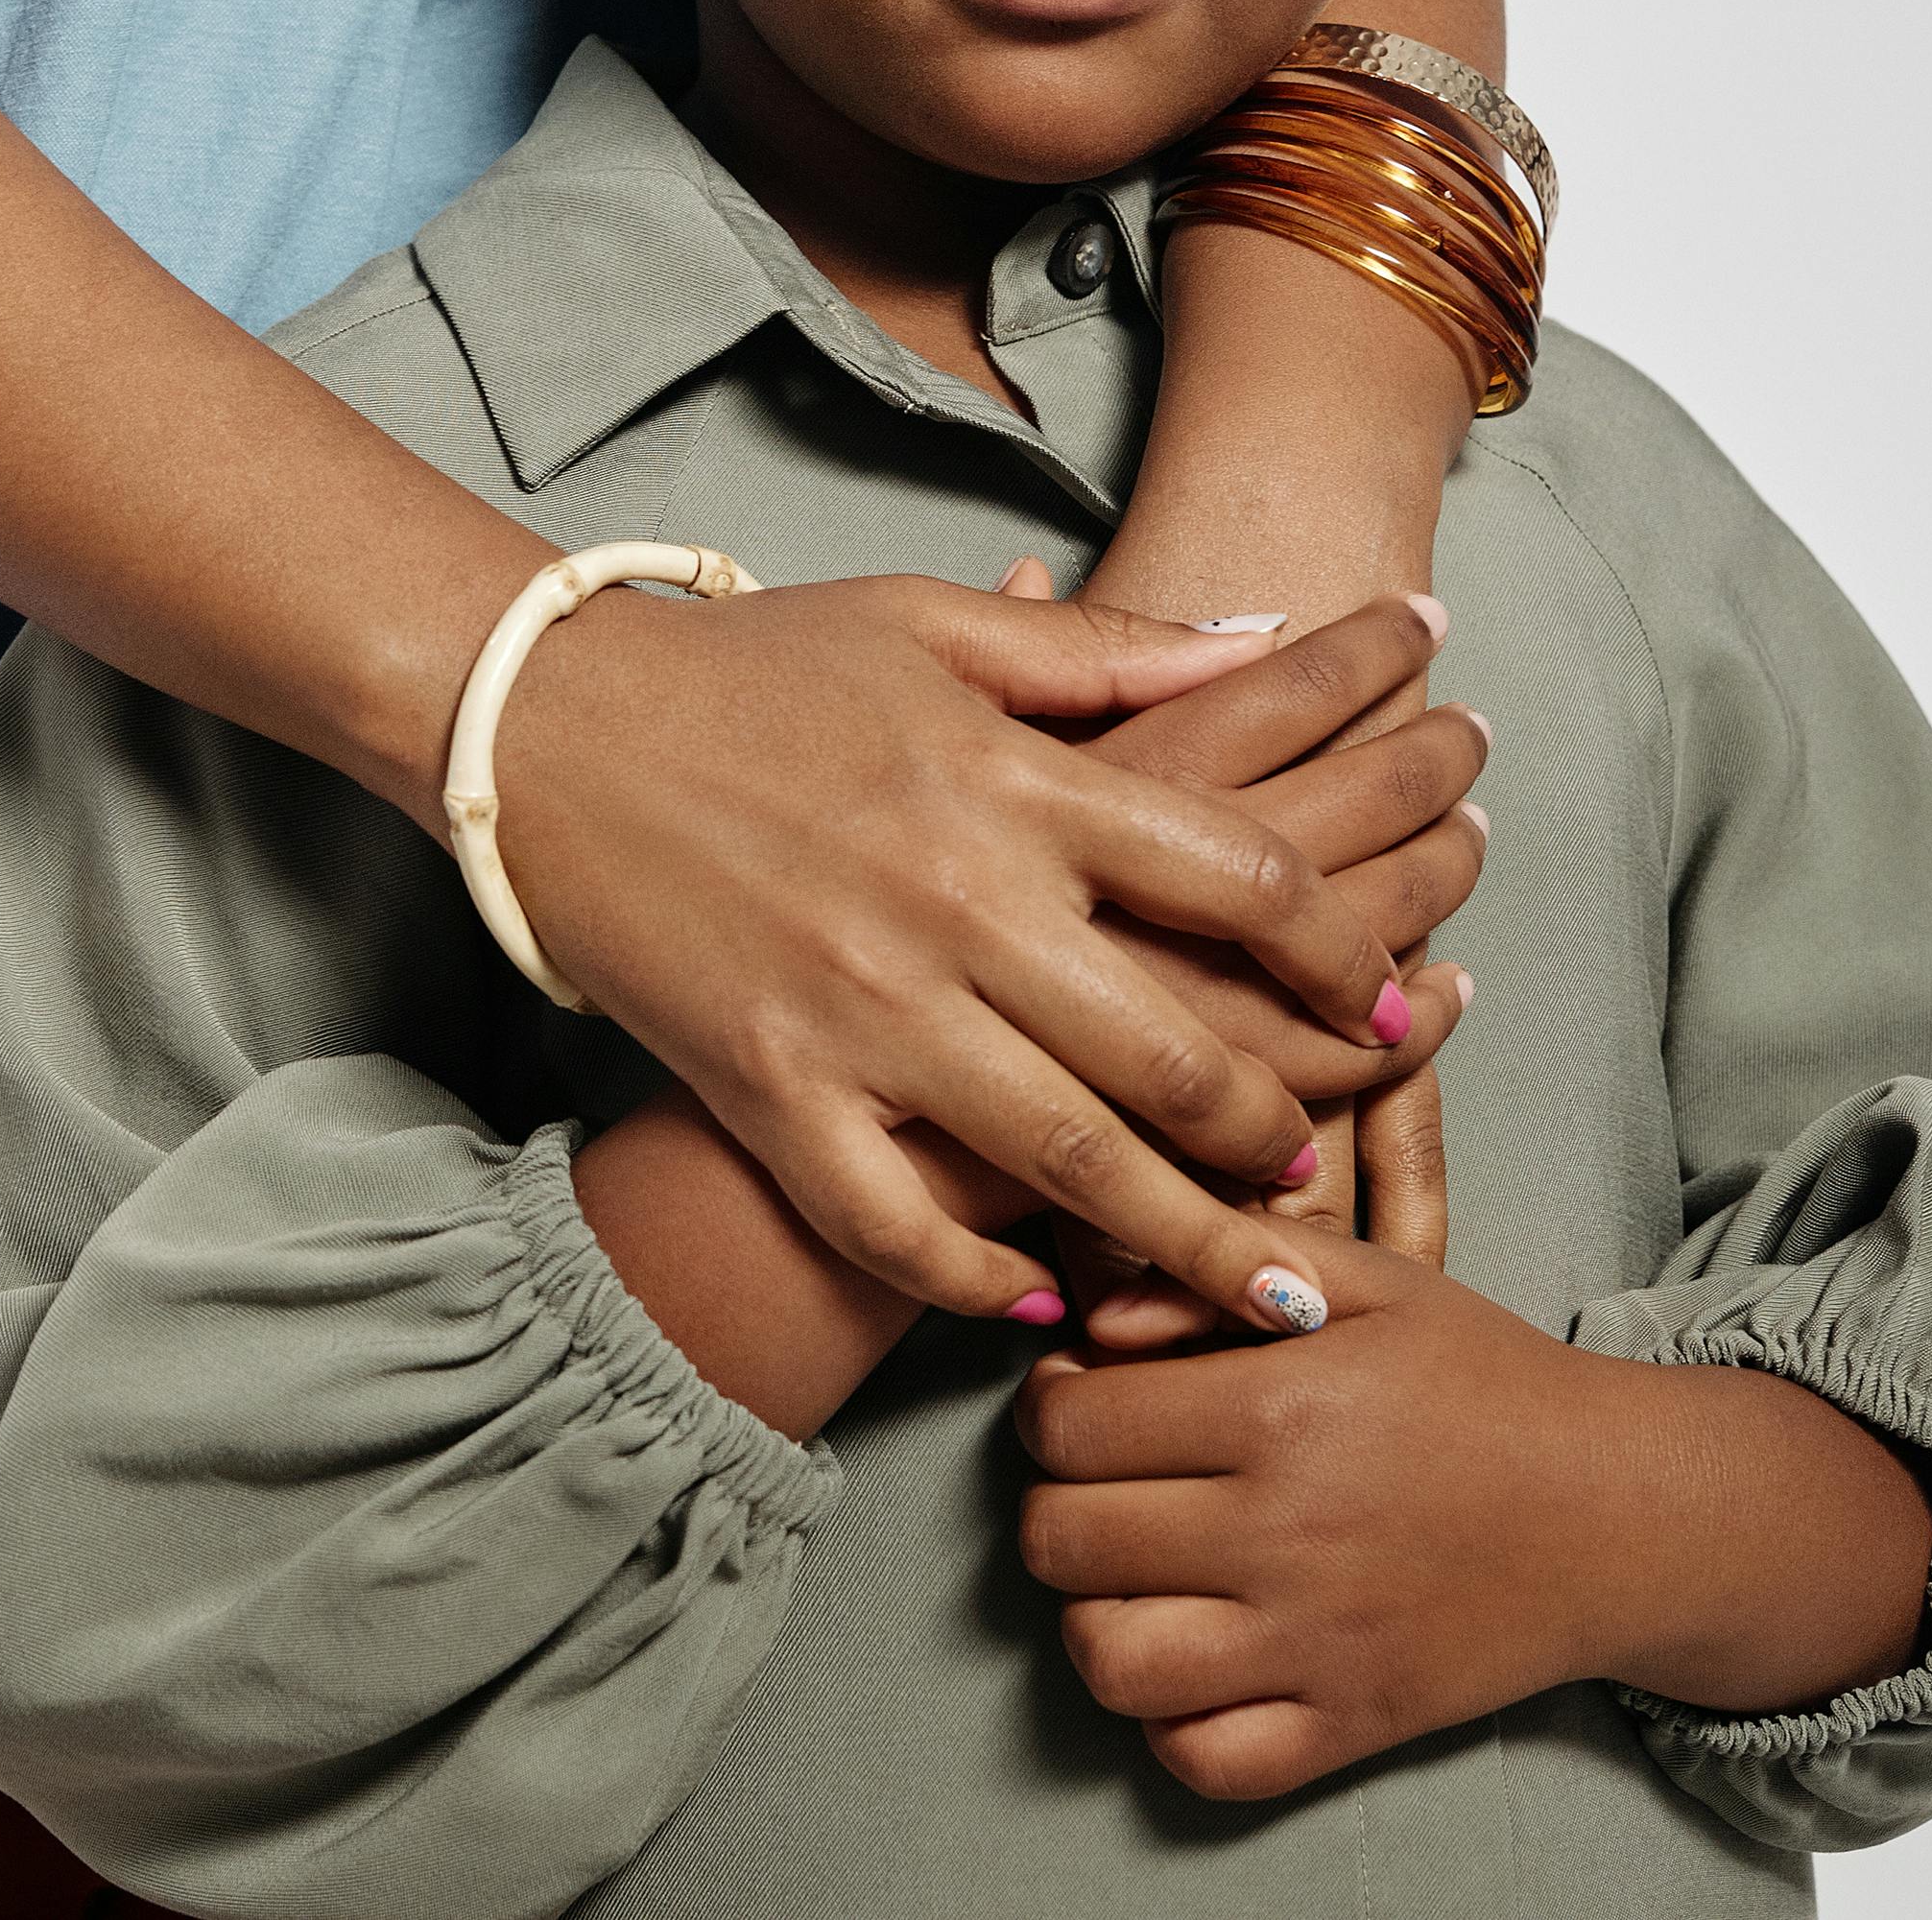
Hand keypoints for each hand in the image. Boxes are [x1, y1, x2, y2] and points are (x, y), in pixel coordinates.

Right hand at [498, 587, 1472, 1331]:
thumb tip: (1270, 641)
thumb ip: (1110, 653)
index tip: (1392, 1002)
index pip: (1235, 877)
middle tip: (1329, 1177)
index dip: (1341, 950)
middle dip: (1282, 1131)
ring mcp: (863, 1011)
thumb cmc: (740, 668)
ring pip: (1070, 1163)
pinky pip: (894, 1224)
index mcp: (1011, 781)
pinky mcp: (772, 1088)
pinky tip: (1038, 1304)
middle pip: (1179, 1051)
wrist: (539, 726)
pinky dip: (977, 1280)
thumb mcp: (928, 627)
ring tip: (1267, 1292)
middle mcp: (957, 905)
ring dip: (1189, 1241)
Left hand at [1016, 1234, 1931, 1798]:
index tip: (1087, 1401)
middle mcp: (1286, 1533)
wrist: (1627, 1511)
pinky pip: (1203, 1760)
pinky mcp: (1354, 1725)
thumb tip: (1101, 1317)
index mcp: (1280, 1413)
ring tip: (1134, 1579)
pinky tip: (1196, 1662)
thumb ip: (1233, 1264)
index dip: (1051, 1406)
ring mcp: (1317, 1643)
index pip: (1067, 1423)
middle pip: (1064, 1539)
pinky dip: (1172, 1723)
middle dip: (1059, 1504)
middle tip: (1106, 1487)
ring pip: (1109, 1661)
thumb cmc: (1489, 1384)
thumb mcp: (1375, 1281)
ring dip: (1095, 1618)